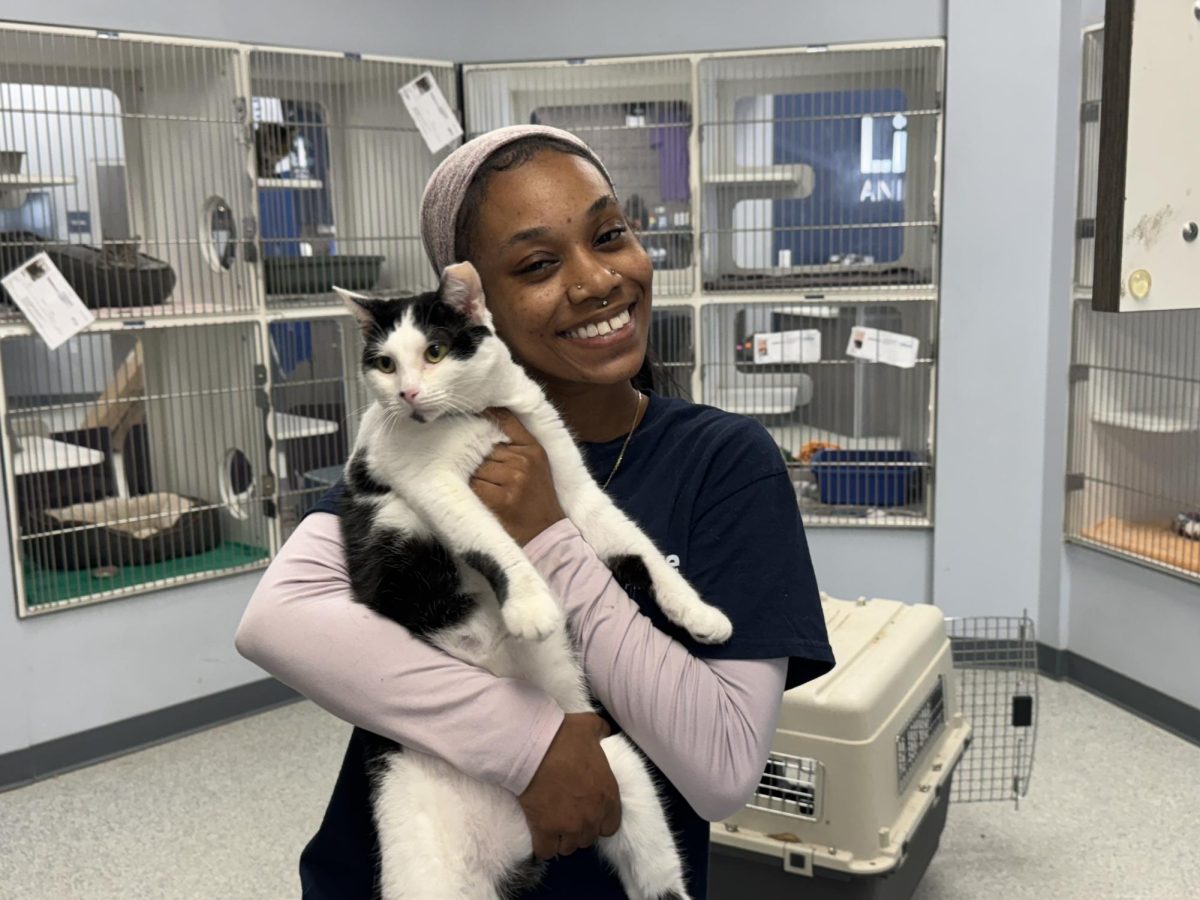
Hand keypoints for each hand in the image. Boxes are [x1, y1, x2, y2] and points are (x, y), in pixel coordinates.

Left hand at [471, 409, 565, 545]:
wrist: (547, 533)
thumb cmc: (537, 498)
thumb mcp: (535, 465)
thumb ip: (515, 444)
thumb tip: (483, 420)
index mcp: (533, 448)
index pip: (504, 420)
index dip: (485, 415)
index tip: (469, 414)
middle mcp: (524, 460)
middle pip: (483, 447)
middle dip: (475, 457)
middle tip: (479, 471)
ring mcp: (514, 479)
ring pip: (476, 466)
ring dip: (473, 476)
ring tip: (483, 488)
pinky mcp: (502, 498)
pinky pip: (474, 486)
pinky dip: (471, 491)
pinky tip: (478, 497)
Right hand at [518, 713, 621, 858]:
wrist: (534, 748)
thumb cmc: (565, 737)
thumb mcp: (591, 727)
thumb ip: (602, 732)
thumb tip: (604, 732)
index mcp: (608, 795)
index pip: (611, 825)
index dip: (600, 820)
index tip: (589, 811)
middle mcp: (592, 816)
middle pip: (589, 838)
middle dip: (580, 830)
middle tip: (568, 816)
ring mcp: (569, 827)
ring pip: (569, 848)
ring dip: (563, 839)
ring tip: (554, 826)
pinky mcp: (545, 831)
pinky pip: (546, 851)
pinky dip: (543, 845)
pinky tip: (540, 834)